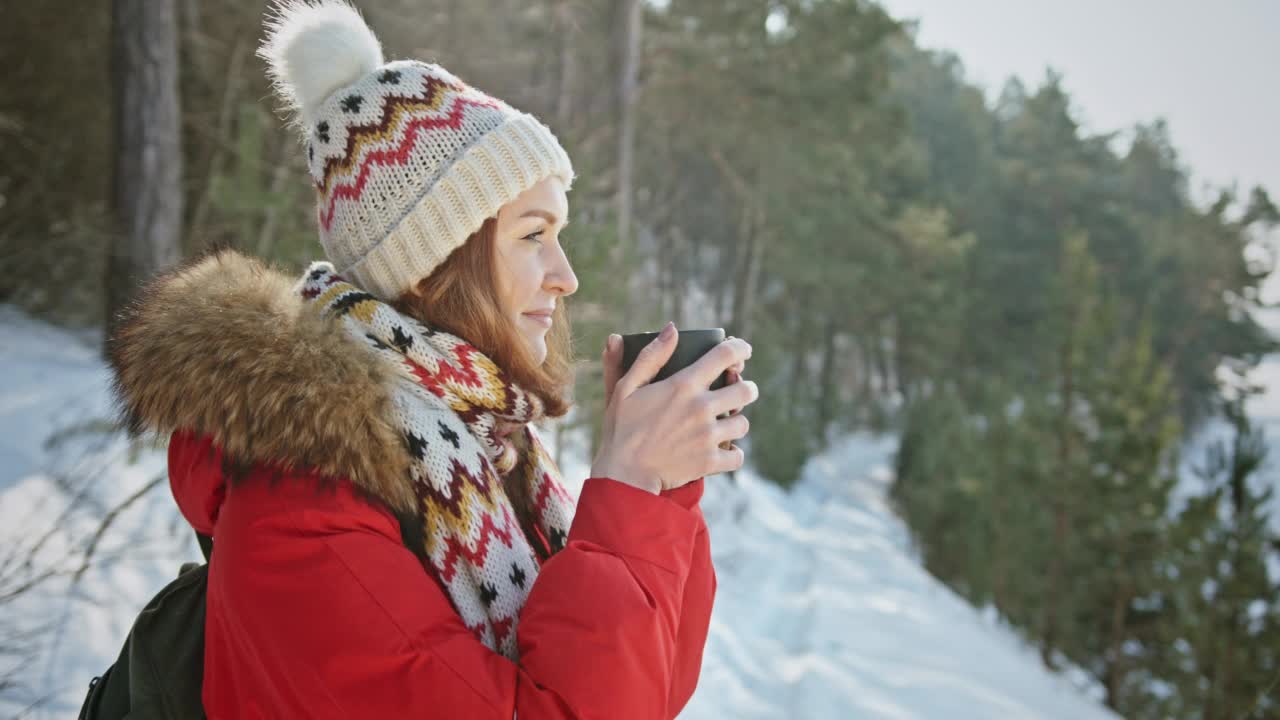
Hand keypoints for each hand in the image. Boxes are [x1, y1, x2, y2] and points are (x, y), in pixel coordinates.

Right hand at [592, 322, 758, 493]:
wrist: (623, 475)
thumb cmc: (622, 429)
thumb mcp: (626, 387)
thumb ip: (651, 356)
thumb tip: (672, 329)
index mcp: (683, 385)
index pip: (725, 356)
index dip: (740, 348)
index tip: (743, 351)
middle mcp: (701, 408)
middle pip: (746, 391)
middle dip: (746, 389)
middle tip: (739, 392)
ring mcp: (708, 436)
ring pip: (743, 424)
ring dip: (736, 422)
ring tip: (725, 424)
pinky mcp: (710, 462)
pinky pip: (738, 456)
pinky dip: (734, 454)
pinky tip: (724, 450)